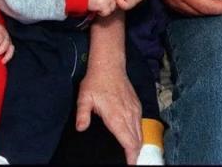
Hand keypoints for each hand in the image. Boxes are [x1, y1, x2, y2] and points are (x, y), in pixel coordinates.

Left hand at [76, 14, 141, 163]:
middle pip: (137, 141)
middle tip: (129, 162)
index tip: (129, 164)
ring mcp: (134, 109)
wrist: (109, 65)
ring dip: (137, 145)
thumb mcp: (84, 97)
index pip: (129, 142)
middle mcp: (128, 115)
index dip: (131, 156)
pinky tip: (133, 138)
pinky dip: (138, 134)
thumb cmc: (96, 81)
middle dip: (135, 154)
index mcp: (117, 116)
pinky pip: (140, 124)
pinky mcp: (137, 104)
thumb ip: (82, 114)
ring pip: (140, 133)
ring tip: (131, 155)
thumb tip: (80, 128)